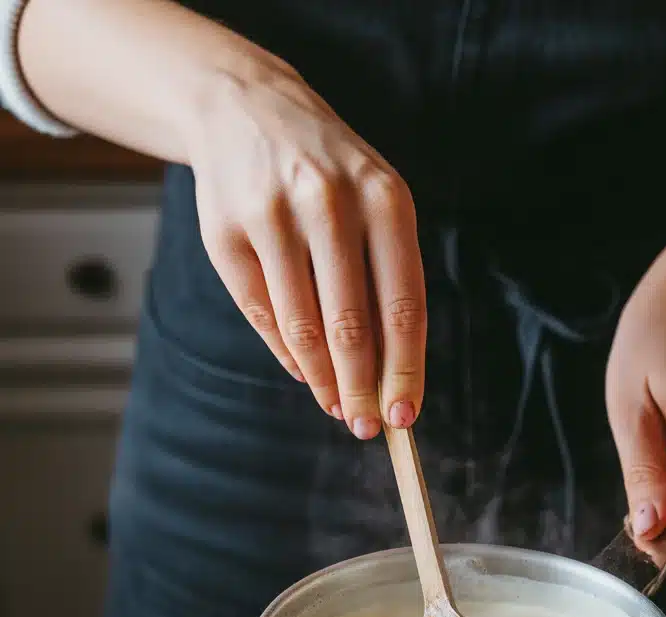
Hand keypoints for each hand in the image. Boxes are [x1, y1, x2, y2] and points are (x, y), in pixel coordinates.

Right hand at [186, 56, 424, 437]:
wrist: (245, 105)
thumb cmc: (329, 173)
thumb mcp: (375, 205)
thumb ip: (387, 280)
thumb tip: (390, 375)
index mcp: (384, 198)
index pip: (403, 305)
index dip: (405, 369)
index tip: (404, 415)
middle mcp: (328, 202)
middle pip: (351, 325)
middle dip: (361, 388)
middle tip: (365, 426)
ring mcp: (271, 214)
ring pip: (302, 327)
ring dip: (322, 380)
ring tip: (336, 405)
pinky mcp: (224, 230)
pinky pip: (260, 314)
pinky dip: (286, 352)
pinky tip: (303, 370)